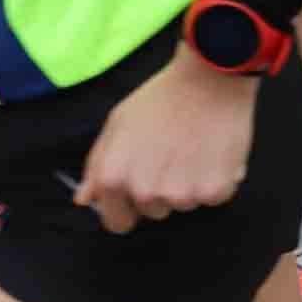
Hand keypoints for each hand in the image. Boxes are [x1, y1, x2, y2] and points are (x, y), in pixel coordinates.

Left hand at [72, 46, 256, 234]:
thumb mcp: (117, 124)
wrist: (209, 78)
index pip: (117, 223)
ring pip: (185, 204)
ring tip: (194, 149)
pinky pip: (214, 197)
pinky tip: (215, 152)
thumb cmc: (160, 99)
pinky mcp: (215, 190)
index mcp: (114, 178)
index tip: (140, 191)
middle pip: (154, 212)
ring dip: (190, 184)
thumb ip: (97, 166)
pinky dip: (217, 180)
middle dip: (162, 189)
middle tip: (172, 154)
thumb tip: (84, 199)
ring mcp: (182, 194)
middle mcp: (145, 192)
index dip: (128, 207)